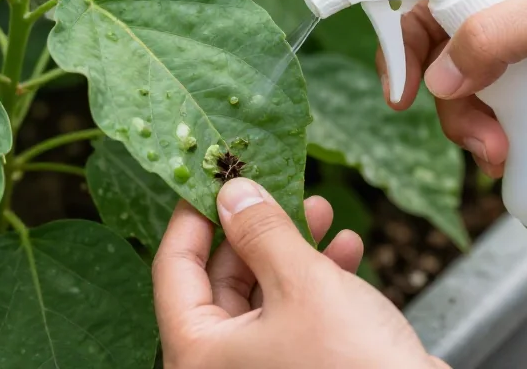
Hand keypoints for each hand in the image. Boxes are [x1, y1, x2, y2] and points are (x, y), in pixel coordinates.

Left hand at [153, 178, 445, 368]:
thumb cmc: (352, 366)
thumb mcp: (303, 283)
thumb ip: (262, 232)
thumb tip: (232, 193)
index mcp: (198, 351)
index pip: (174, 267)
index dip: (194, 216)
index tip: (213, 177)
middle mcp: (220, 365)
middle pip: (220, 278)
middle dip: (256, 229)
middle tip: (279, 189)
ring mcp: (259, 368)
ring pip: (263, 293)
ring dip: (292, 248)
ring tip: (321, 211)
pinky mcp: (298, 367)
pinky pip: (293, 315)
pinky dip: (317, 280)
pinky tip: (347, 250)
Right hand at [317, 0, 526, 176]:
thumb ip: (494, 39)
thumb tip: (438, 76)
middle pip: (434, 26)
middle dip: (433, 79)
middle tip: (442, 115)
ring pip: (465, 70)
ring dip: (469, 115)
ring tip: (499, 151)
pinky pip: (502, 93)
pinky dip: (497, 123)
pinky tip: (514, 152)